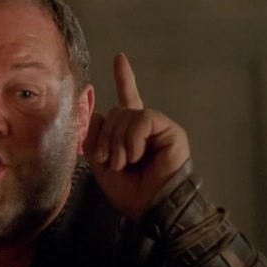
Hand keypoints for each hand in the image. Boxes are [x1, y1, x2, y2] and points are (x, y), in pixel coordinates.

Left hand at [83, 53, 190, 220]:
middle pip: (116, 112)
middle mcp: (146, 127)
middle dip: (106, 138)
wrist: (150, 208)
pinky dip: (133, 138)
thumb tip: (97, 113)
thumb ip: (95, 138)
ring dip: (118, 142)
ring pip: (128, 114)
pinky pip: (143, 120)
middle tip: (110, 161)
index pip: (128, 99)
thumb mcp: (100, 165)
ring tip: (123, 162)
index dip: (125, 78)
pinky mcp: (172, 131)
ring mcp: (160, 128)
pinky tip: (136, 155)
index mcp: (130, 133)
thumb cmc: (130, 192)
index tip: (120, 58)